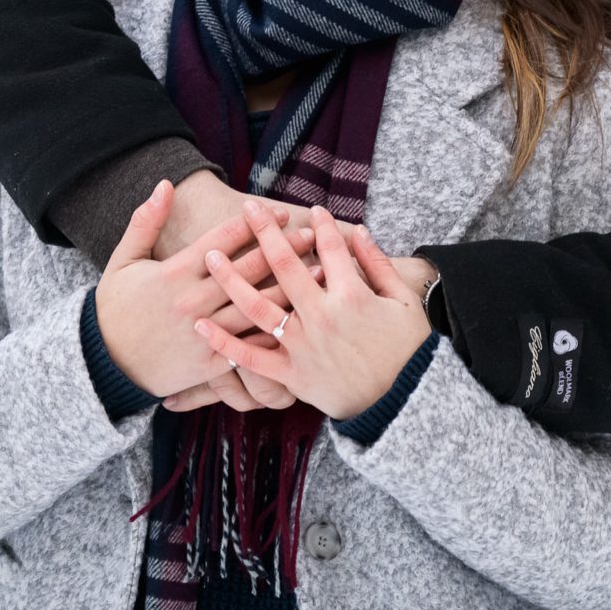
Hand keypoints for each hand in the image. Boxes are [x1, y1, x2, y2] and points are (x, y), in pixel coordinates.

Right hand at [94, 181, 322, 397]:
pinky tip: (303, 318)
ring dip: (291, 286)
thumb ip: (145, 222)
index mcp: (174, 273)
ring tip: (321, 271)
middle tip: (311, 235)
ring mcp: (204, 333)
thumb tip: (165, 184)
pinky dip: (277, 330)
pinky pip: (249, 345)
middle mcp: (193, 301)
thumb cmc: (114, 310)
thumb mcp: (123, 260)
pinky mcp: (210, 363)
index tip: (280, 213)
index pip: (222, 240)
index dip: (254, 223)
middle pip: (247, 269)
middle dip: (282, 248)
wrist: (102, 366)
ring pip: (256, 306)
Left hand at [195, 200, 429, 419]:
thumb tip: (359, 231)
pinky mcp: (290, 375)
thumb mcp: (403, 301)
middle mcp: (320, 316)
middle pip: (285, 265)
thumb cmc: (408, 350)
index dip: (321, 225)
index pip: (330, 248)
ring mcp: (302, 346)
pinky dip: (224, 344)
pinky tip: (202, 326)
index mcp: (351, 295)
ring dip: (231, 278)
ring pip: (257, 307)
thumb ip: (378, 264)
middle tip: (249, 207)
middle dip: (265, 231)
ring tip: (210, 255)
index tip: (312, 210)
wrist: (403, 402)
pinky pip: (251, 359)